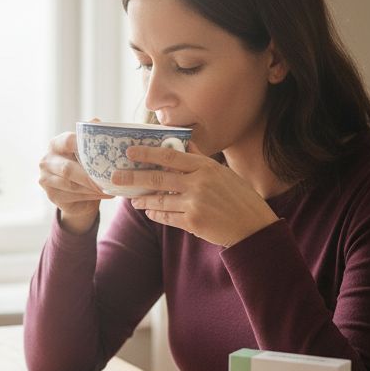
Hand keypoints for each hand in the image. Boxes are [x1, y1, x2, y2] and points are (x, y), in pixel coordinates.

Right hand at [37, 130, 111, 232]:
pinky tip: (105, 194)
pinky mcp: (51, 195)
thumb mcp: (88, 151)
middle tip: (110, 179)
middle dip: (90, 176)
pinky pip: (73, 196)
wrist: (77, 192)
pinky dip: (91, 196)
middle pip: (68, 168)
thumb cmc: (85, 166)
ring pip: (71, 185)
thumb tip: (97, 122)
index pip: (68, 141)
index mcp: (56, 144)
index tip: (102, 151)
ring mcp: (45, 179)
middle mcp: (46, 160)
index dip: (84, 145)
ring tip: (112, 187)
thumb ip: (91, 137)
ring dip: (93, 188)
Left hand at [115, 144, 278, 246]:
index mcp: (206, 166)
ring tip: (133, 199)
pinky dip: (156, 214)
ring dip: (143, 199)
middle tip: (116, 177)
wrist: (253, 227)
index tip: (130, 152)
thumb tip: (183, 143)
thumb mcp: (223, 173)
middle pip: (158, 177)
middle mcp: (198, 182)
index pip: (170, 155)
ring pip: (159, 199)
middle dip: (134, 177)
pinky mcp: (192, 222)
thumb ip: (200, 159)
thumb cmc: (239, 198)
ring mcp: (194, 203)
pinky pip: (167, 217)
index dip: (148, 153)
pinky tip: (150, 212)